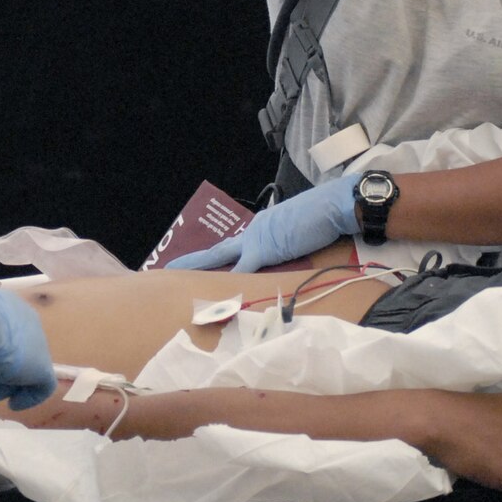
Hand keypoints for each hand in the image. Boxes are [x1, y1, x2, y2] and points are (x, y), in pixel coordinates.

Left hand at [165, 174, 358, 273]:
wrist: (331, 206)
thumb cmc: (322, 217)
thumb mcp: (298, 235)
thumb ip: (286, 247)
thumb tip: (284, 259)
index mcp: (261, 227)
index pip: (234, 247)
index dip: (217, 257)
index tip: (202, 263)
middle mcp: (253, 231)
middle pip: (218, 251)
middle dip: (195, 261)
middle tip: (169, 268)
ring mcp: (256, 239)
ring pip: (221, 259)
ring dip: (202, 270)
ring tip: (177, 277)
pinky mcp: (263, 249)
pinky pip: (242, 270)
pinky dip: (230, 284)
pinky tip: (217, 296)